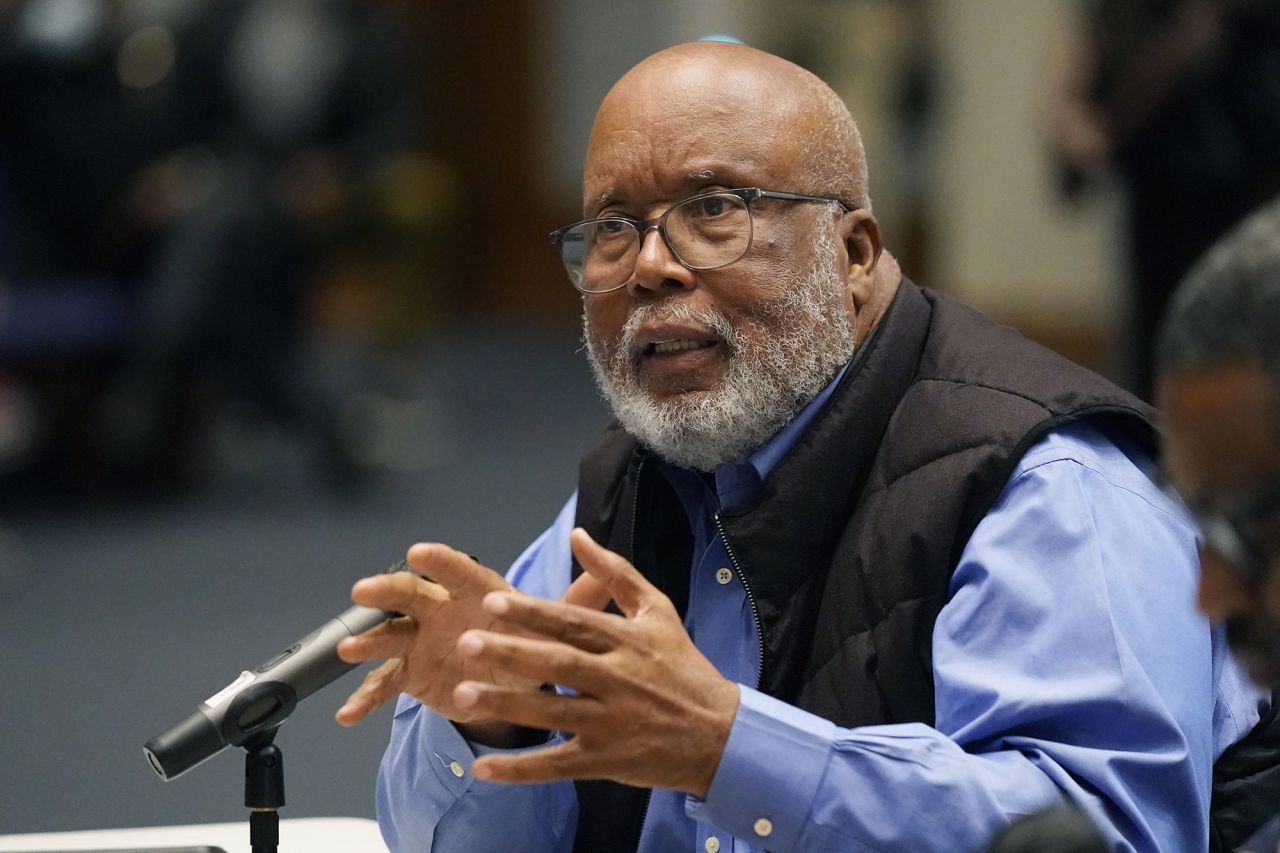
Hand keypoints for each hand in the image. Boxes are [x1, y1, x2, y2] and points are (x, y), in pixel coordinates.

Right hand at [335, 542, 612, 740]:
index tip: (418, 552)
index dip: (439, 560)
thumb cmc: (528, 640)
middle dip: (386, 590)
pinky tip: (348, 716)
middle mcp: (442, 610)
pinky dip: (364, 698)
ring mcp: (422, 641)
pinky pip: (383, 684)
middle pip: (410, 594)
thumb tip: (608, 577)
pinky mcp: (411, 674)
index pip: (456, 570)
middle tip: (364, 591)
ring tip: (348, 650)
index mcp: (476, 593)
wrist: (508, 681)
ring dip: (367, 640)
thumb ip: (577, 603)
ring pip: (389, 634)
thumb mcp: (555, 626)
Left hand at [451, 528, 739, 797]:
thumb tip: (578, 535)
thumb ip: (616, 573)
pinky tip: (484, 768)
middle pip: (559, 664)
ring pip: (553, 713)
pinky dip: (521, 769)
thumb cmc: (684, 667)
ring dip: (507, 705)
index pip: (574, 623)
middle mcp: (618, 679)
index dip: (534, 613)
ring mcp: (611, 722)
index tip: (493, 602)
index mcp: (626, 640)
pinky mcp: (607, 759)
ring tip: (463, 695)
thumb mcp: (658, 612)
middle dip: (512, 652)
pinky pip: (558, 765)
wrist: (721, 734)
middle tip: (466, 642)